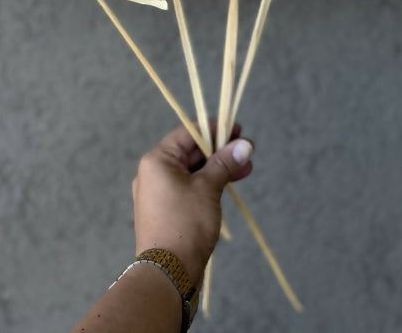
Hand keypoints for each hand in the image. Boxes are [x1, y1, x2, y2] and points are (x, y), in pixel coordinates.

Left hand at [132, 120, 253, 288]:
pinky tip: (230, 184)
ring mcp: (160, 193)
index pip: (188, 133)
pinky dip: (209, 184)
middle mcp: (154, 173)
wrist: (168, 273)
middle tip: (247, 149)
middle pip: (191, 152)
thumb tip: (245, 145)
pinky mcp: (168, 210)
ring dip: (219, 168)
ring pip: (193, 171)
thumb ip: (225, 162)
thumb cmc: (185, 223)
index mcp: (158, 160)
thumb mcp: (208, 188)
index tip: (238, 129)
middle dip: (220, 150)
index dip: (214, 129)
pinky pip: (190, 188)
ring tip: (246, 168)